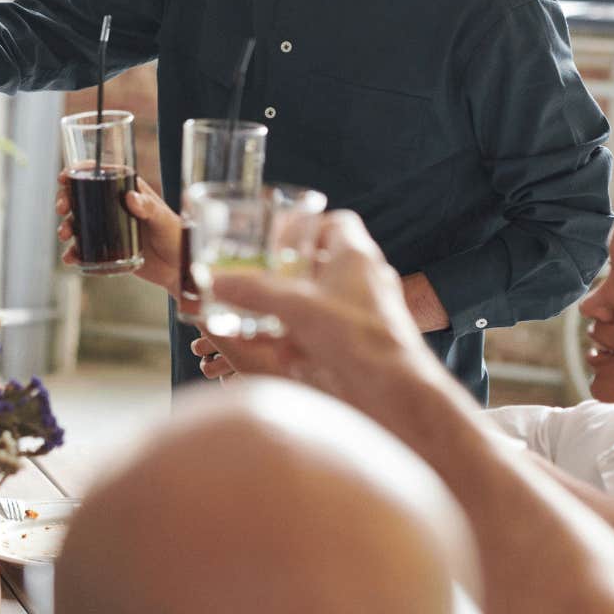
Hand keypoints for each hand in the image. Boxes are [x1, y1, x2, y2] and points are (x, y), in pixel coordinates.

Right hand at [55, 172, 179, 292]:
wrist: (177, 267)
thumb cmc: (175, 237)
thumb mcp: (163, 219)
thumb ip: (149, 207)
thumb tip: (131, 197)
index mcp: (127, 190)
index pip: (100, 174)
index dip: (79, 172)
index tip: (64, 177)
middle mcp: (114, 206)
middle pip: (82, 196)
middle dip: (65, 199)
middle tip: (62, 208)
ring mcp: (108, 227)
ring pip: (79, 221)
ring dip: (67, 225)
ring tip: (65, 234)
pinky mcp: (106, 248)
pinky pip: (85, 248)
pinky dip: (74, 252)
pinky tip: (71, 257)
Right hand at [198, 211, 423, 397]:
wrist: (396, 391)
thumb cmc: (358, 338)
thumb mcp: (296, 307)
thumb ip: (254, 292)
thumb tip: (216, 282)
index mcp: (357, 256)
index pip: (336, 223)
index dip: (307, 226)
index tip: (280, 238)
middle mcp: (367, 278)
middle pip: (326, 261)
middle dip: (292, 271)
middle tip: (264, 278)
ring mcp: (369, 309)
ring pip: (327, 297)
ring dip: (296, 306)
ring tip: (268, 317)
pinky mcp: (366, 339)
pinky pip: (332, 327)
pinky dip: (307, 334)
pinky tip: (286, 351)